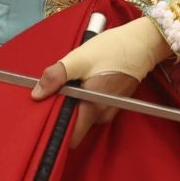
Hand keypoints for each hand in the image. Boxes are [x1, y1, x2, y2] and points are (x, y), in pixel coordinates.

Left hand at [30, 15, 172, 147]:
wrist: (142, 43)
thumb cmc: (111, 50)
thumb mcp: (79, 59)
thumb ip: (56, 76)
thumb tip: (36, 94)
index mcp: (92, 109)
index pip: (71, 137)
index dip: (56, 129)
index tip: (45, 114)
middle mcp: (102, 115)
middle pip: (76, 125)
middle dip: (63, 112)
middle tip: (56, 92)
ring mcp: (110, 109)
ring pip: (84, 115)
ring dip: (74, 103)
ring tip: (71, 83)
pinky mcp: (114, 102)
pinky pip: (92, 107)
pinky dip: (85, 98)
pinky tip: (84, 81)